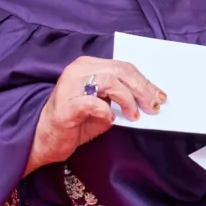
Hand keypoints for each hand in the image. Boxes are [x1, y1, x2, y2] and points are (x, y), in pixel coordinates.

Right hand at [25, 57, 164, 175]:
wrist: (46, 140)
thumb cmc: (75, 123)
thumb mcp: (103, 106)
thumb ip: (120, 98)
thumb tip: (148, 100)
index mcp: (87, 66)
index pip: (123, 67)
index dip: (144, 81)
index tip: (159, 96)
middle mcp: (78, 70)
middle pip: (119, 71)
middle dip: (142, 89)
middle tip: (154, 106)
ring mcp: (70, 85)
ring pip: (109, 81)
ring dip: (127, 99)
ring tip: (133, 115)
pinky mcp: (65, 105)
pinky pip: (92, 103)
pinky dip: (106, 111)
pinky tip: (110, 119)